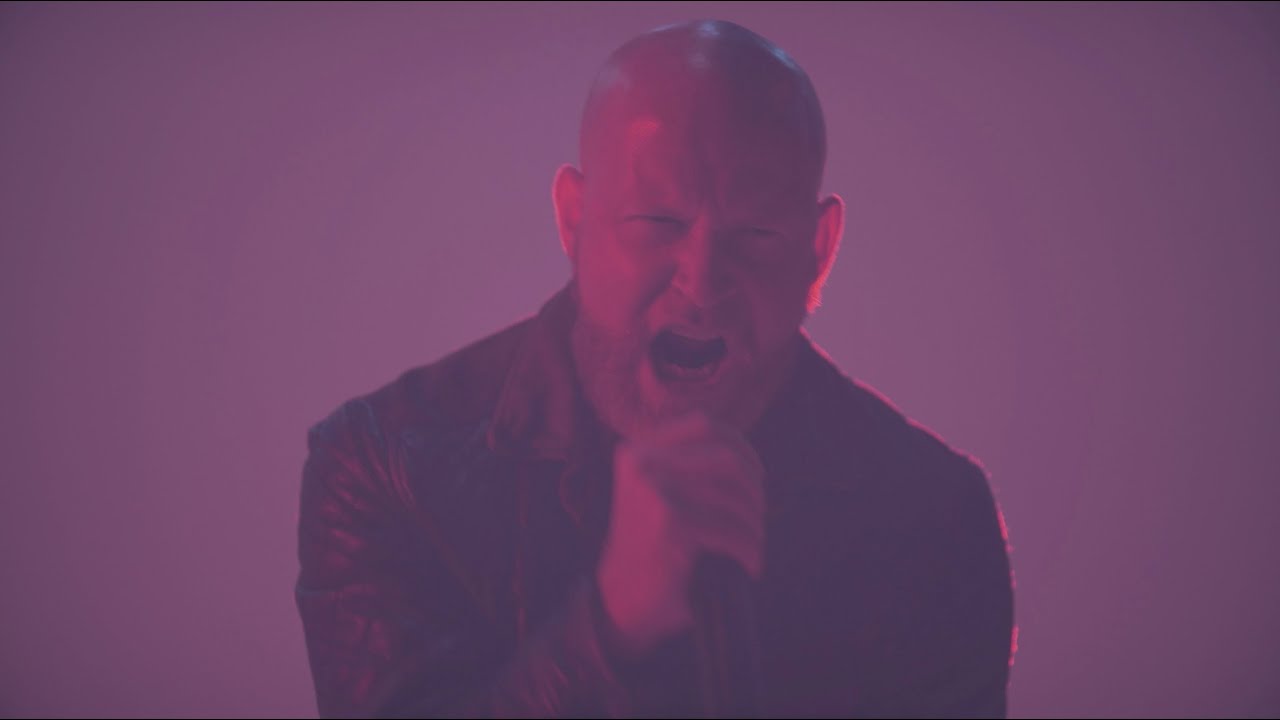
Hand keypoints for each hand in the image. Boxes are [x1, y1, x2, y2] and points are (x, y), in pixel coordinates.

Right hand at [596, 412, 765, 655]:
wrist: (619, 598)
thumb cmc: (649, 547)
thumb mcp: (659, 493)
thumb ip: (690, 467)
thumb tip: (747, 456)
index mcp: (638, 449)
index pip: (704, 425)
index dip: (742, 446)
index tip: (758, 476)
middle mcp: (642, 462)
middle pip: (724, 456)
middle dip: (753, 488)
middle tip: (760, 516)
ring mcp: (653, 489)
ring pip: (731, 496)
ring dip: (754, 524)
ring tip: (755, 545)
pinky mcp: (669, 521)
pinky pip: (729, 529)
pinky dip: (748, 548)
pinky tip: (750, 565)